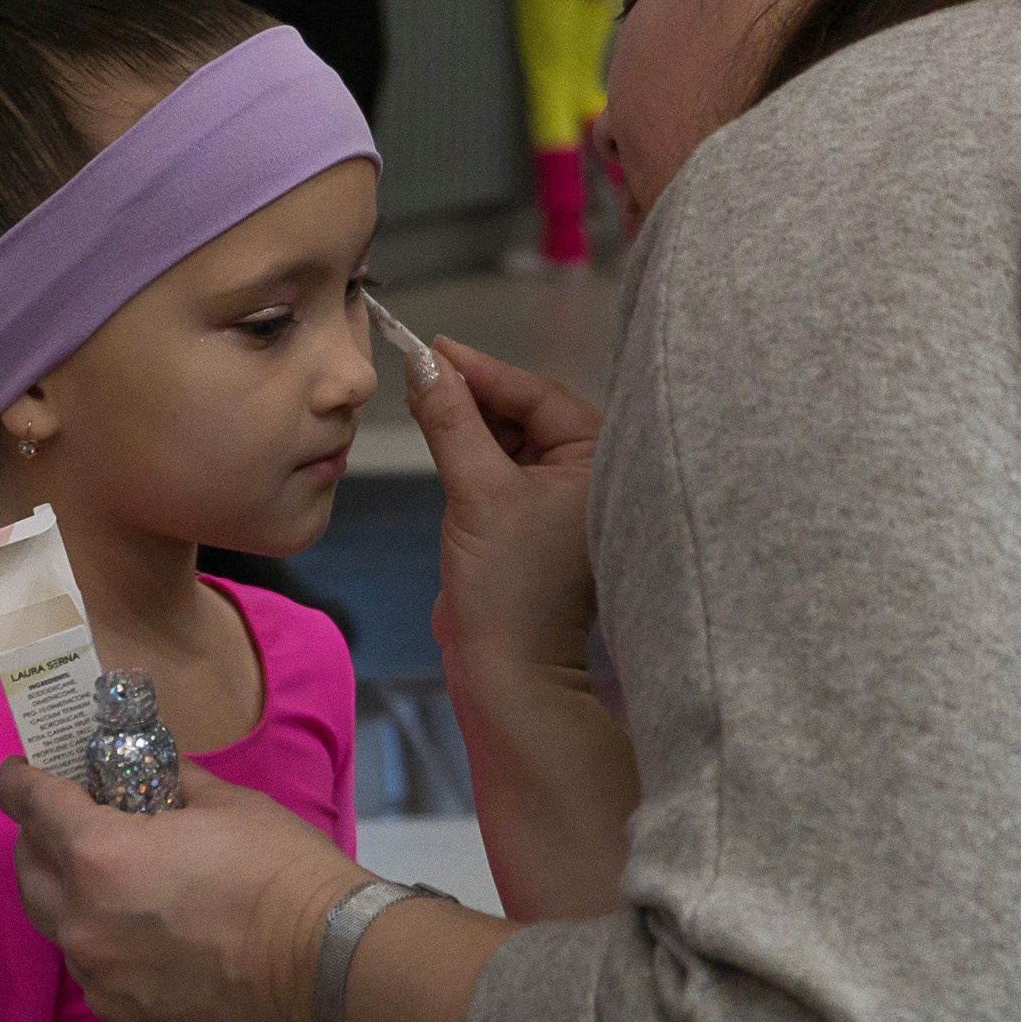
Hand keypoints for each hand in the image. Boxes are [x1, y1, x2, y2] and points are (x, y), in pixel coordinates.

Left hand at [0, 757, 372, 1021]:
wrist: (332, 967)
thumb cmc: (282, 872)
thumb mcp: (228, 804)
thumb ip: (174, 785)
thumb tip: (155, 774)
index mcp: (99, 857)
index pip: (31, 806)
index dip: (21, 781)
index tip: (20, 772)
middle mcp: (83, 925)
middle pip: (28, 874)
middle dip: (40, 841)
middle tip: (69, 824)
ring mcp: (103, 986)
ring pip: (66, 933)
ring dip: (81, 903)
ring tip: (131, 891)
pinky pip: (105, 982)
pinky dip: (119, 956)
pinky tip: (162, 947)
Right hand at [407, 338, 602, 675]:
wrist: (508, 673)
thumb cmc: (507, 582)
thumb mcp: (476, 491)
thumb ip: (451, 422)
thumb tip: (424, 365)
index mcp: (599, 463)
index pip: (539, 395)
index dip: (484, 370)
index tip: (433, 348)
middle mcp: (588, 477)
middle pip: (526, 413)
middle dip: (475, 393)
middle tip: (421, 372)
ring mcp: (558, 502)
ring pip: (511, 440)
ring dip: (469, 421)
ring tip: (423, 398)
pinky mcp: (529, 524)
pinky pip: (501, 470)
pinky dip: (471, 452)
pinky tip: (439, 435)